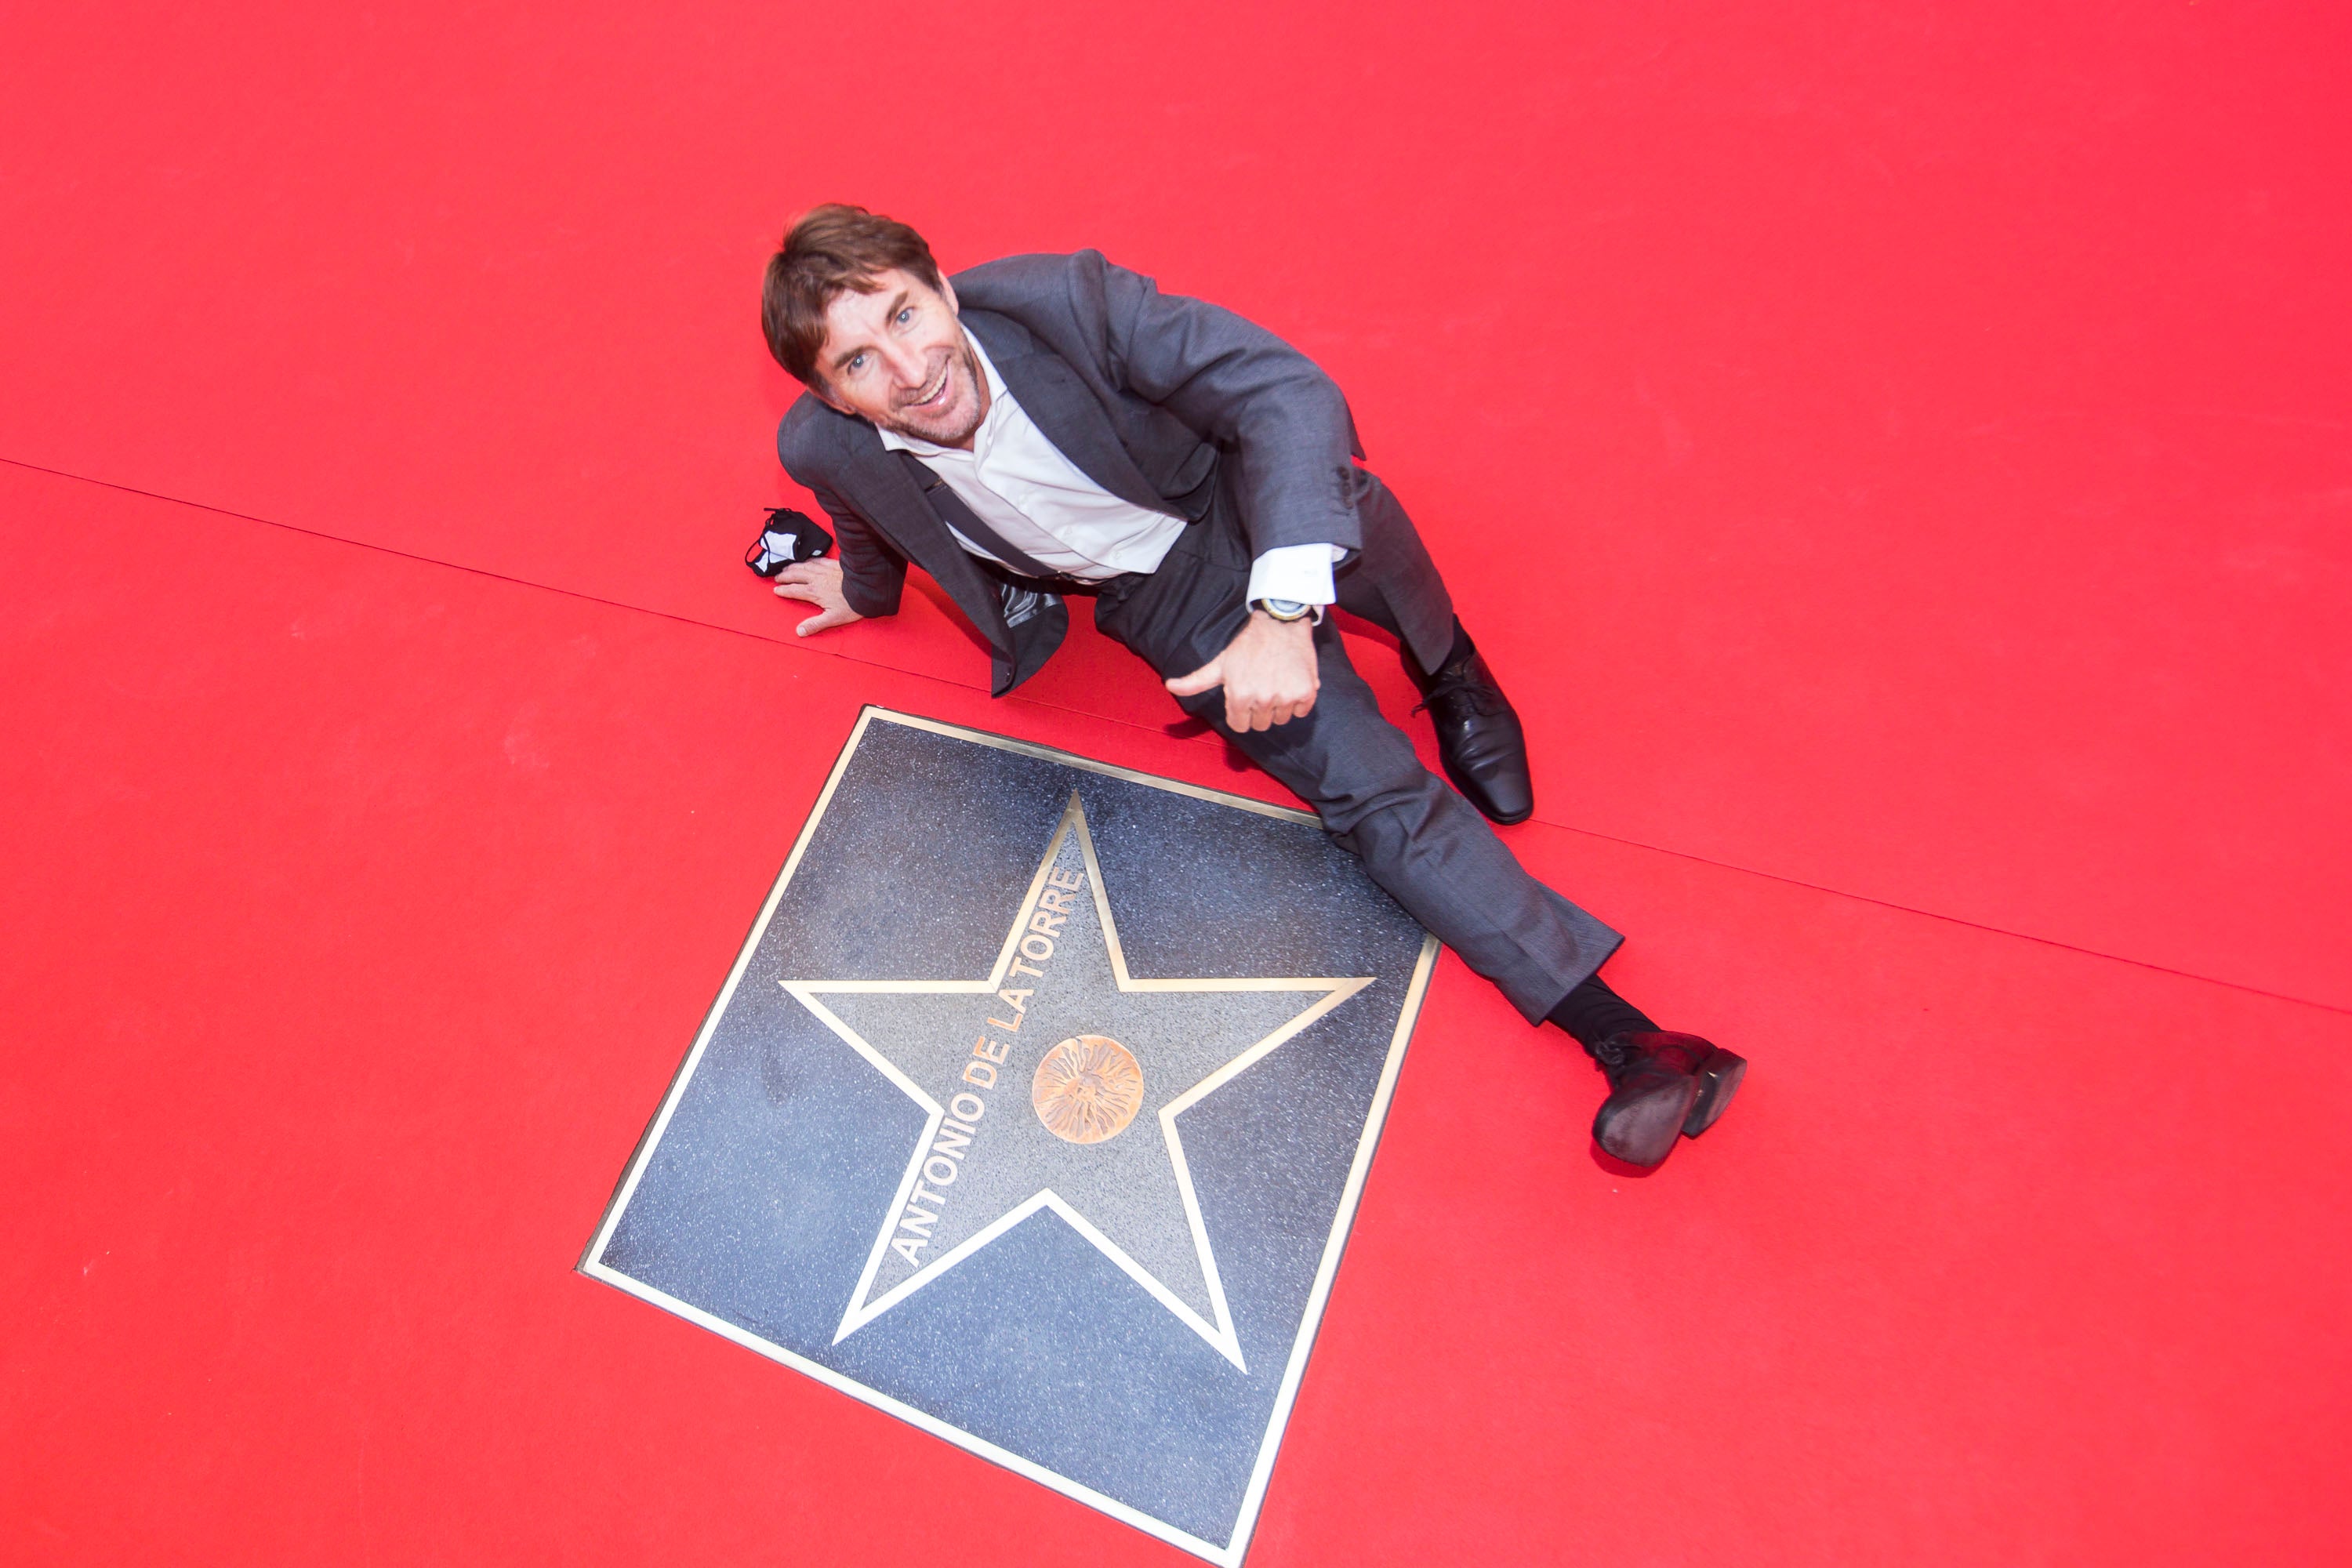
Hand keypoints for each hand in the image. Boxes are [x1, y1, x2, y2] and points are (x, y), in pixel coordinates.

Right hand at [771, 556, 862, 636]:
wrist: (868, 588)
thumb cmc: (852, 605)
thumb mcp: (833, 619)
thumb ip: (815, 624)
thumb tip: (799, 632)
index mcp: (814, 592)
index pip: (794, 590)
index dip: (783, 590)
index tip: (776, 590)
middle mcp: (817, 579)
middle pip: (796, 575)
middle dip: (785, 576)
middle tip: (777, 577)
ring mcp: (825, 570)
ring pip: (805, 566)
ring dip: (793, 566)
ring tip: (786, 567)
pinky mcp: (834, 564)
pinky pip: (817, 560)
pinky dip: (809, 560)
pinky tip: (807, 560)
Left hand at [1164, 611, 1319, 731]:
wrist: (1280, 624)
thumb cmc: (1247, 645)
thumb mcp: (1220, 664)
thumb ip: (1195, 681)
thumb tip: (1169, 686)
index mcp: (1239, 696)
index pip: (1240, 726)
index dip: (1241, 713)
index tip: (1246, 695)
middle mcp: (1262, 699)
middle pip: (1260, 725)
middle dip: (1259, 710)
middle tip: (1261, 685)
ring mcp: (1286, 697)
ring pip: (1281, 719)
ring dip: (1279, 705)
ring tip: (1276, 681)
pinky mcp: (1306, 692)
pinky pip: (1301, 712)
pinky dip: (1298, 700)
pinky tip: (1290, 681)